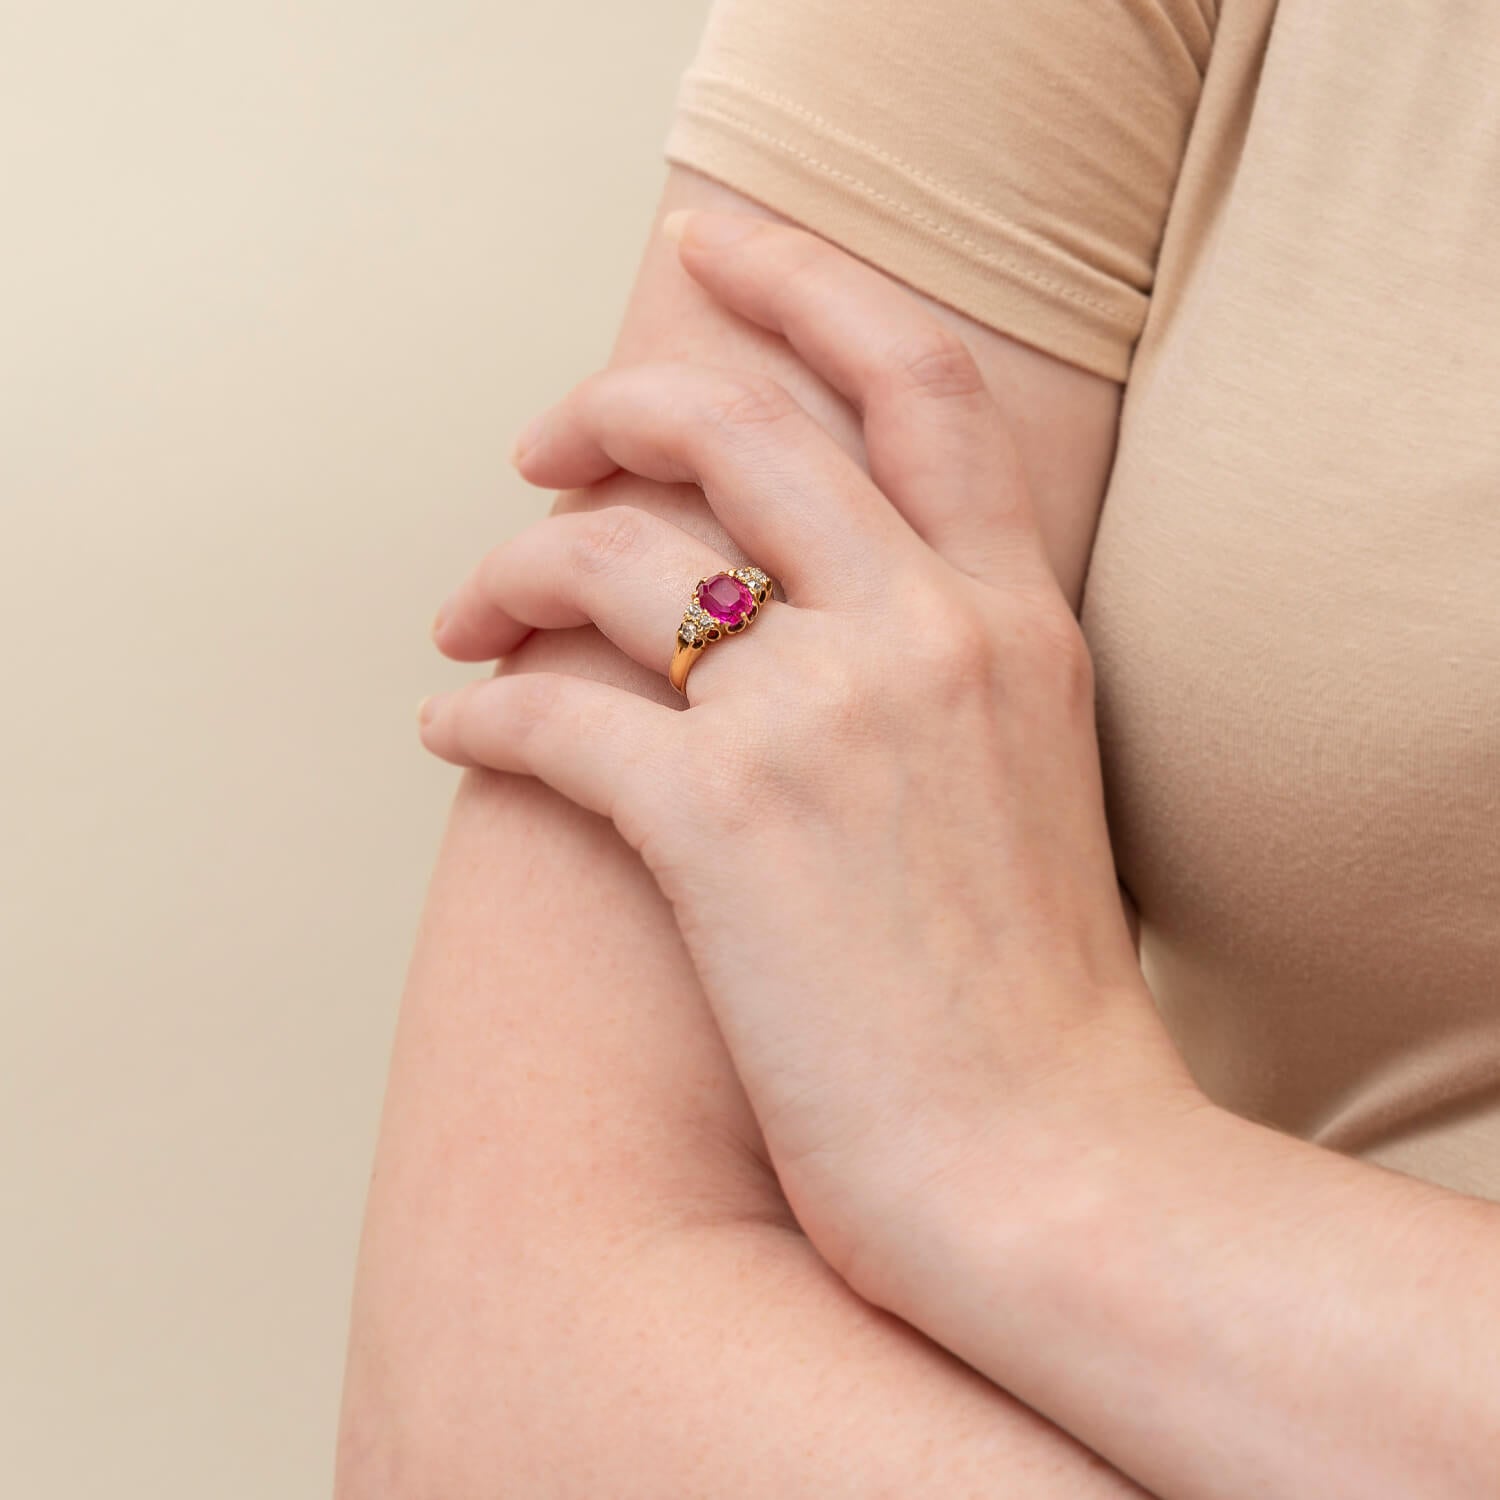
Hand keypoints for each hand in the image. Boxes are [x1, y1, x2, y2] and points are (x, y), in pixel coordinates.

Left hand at [419, 212, 1201, 1291]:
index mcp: (1009, 617)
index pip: (912, 375)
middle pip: (728, 428)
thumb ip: (957, 665)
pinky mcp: (722, 829)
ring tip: (466, 616)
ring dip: (507, 573)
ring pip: (607, 563)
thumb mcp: (1035, 778)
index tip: (710, 255)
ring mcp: (821, 722)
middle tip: (542, 448)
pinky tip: (450, 732)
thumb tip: (828, 608)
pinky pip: (552, 719)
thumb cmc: (1035, 999)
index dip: (805, 281)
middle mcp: (921, 634)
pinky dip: (479, 713)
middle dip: (606, 407)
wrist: (1050, 1163)